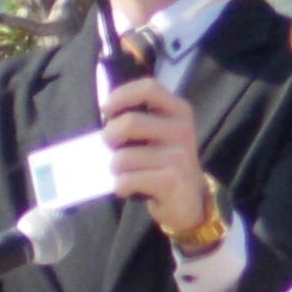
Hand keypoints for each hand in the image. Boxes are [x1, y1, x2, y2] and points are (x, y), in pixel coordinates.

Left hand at [100, 75, 207, 236]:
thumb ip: (138, 121)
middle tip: (110, 147)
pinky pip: (127, 180)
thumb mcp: (158, 135)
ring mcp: (179, 156)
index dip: (122, 95)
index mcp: (178, 111)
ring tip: (124, 173)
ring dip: (114, 168)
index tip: (106, 109)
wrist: (187, 202)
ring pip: (123, 157)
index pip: (148, 89)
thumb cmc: (162, 164)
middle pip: (129, 123)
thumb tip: (104, 119)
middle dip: (109, 136)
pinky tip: (128, 188)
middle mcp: (182, 129)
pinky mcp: (171, 181)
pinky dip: (120, 186)